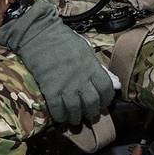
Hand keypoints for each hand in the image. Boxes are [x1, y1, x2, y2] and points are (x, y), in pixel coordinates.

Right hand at [0, 0, 115, 125]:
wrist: (39, 35)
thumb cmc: (64, 40)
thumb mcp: (86, 50)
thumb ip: (98, 68)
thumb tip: (113, 83)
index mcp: (92, 67)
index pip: (106, 89)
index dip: (106, 99)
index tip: (103, 102)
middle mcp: (82, 79)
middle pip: (92, 102)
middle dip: (92, 112)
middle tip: (89, 114)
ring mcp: (66, 85)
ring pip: (76, 109)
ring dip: (76, 117)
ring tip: (75, 119)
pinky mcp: (50, 89)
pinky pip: (57, 109)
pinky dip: (60, 116)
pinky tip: (60, 118)